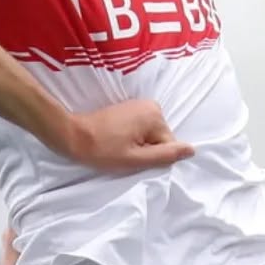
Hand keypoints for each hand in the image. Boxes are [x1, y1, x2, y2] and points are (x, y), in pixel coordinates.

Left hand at [66, 100, 193, 173]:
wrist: (73, 135)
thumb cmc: (102, 149)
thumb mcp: (135, 159)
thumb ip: (165, 155)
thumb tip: (191, 150)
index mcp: (155, 115)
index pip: (168, 145)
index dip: (151, 157)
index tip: (132, 156)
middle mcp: (151, 105)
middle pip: (160, 138)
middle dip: (145, 149)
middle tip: (124, 153)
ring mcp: (139, 105)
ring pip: (150, 135)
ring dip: (138, 144)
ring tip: (118, 146)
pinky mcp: (129, 108)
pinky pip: (141, 129)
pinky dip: (131, 138)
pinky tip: (117, 140)